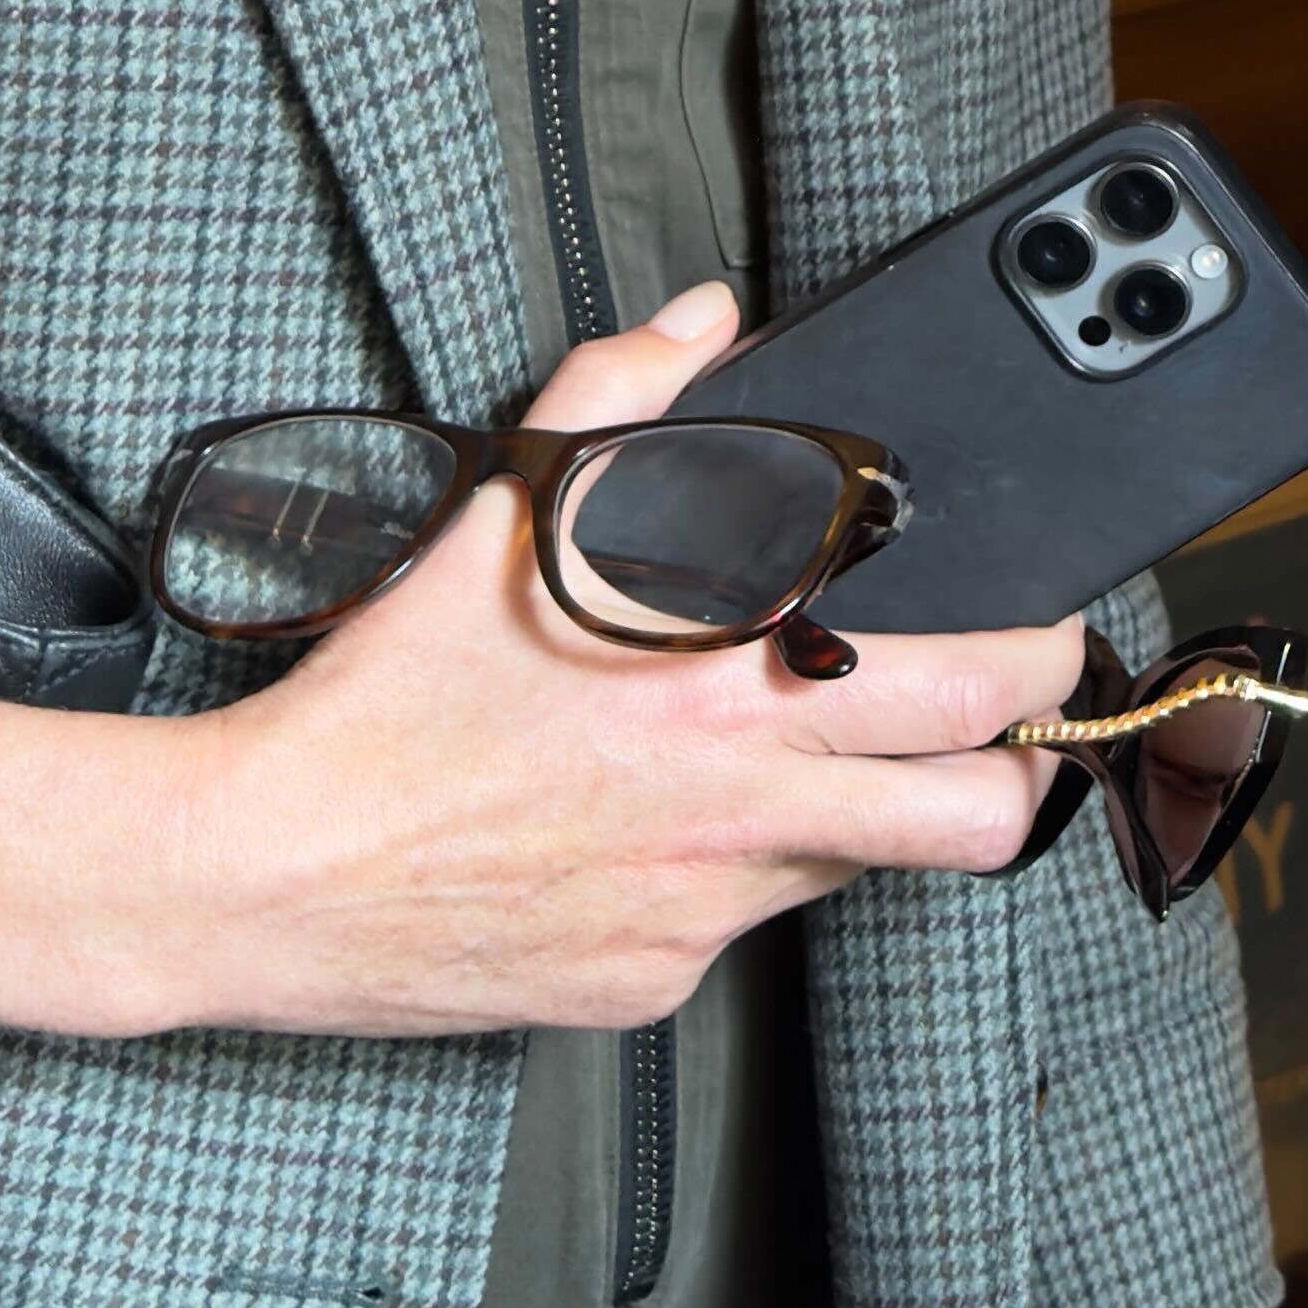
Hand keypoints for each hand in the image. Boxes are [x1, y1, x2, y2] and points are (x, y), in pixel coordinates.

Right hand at [0, 284, 1109, 1044]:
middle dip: (1023, 764)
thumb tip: (704, 323)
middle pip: (982, 814)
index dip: (1041, 662)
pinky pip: (740, 933)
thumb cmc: (380, 703)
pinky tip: (660, 834)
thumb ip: (620, 403)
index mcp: (726, 690)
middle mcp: (738, 810)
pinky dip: (727, 880)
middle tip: (1008, 722)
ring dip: (867, 818)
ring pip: (863, 871)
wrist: (261, 872)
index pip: (973, 690)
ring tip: (819, 763)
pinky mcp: (650, 985)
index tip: (1047, 631)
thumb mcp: (502, 522)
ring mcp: (701, 910)